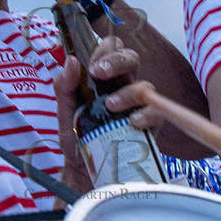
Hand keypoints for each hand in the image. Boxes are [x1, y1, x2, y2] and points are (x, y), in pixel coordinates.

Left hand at [51, 38, 143, 193]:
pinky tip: (131, 121)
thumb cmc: (77, 137)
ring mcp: (138, 105)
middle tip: (98, 73)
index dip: (103, 50)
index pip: (110, 50)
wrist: (84, 171)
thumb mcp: (65, 112)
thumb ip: (64, 87)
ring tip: (109, 105)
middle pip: (131, 58)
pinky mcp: (149, 125)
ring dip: (127, 92)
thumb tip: (70, 61)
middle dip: (117, 60)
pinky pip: (156, 112)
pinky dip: (145, 114)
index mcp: (103, 78)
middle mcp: (123, 86)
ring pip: (144, 85)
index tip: (90, 65)